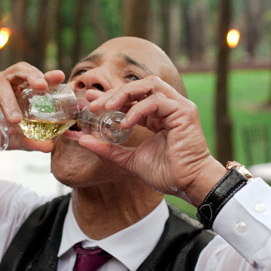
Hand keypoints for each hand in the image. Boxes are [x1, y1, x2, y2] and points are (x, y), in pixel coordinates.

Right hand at [0, 64, 65, 156]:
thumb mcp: (12, 140)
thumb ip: (29, 141)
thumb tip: (49, 147)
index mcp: (16, 90)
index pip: (34, 79)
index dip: (47, 76)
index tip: (61, 76)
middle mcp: (3, 84)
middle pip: (19, 69)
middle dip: (33, 74)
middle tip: (42, 86)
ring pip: (2, 84)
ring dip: (11, 102)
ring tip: (17, 120)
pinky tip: (4, 124)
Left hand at [77, 76, 225, 204]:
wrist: (188, 184)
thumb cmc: (167, 173)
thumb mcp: (129, 159)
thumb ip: (108, 149)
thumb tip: (82, 140)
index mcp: (157, 115)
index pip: (132, 97)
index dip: (111, 96)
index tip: (90, 101)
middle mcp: (169, 106)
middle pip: (139, 86)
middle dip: (114, 92)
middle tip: (94, 105)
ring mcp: (178, 106)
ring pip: (149, 85)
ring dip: (125, 94)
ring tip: (108, 108)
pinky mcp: (184, 112)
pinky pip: (157, 101)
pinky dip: (138, 109)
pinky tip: (126, 124)